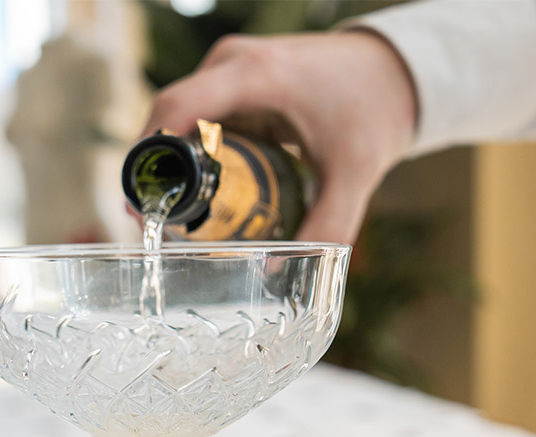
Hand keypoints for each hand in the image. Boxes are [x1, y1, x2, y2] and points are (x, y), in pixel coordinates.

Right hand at [140, 30, 417, 244]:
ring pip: (181, 119)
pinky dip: (195, 152)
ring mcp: (231, 69)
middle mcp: (233, 63)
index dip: (147, 155)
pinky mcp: (235, 80)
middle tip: (153, 224)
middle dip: (157, 172)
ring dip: (174, 163)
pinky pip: (200, 117)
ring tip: (174, 214)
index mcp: (255, 74)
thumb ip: (326, 225)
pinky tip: (201, 190)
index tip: (140, 205)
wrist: (396, 69)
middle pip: (169, 116)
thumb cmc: (376, 108)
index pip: (177, 108)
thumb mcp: (354, 173)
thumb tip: (279, 274)